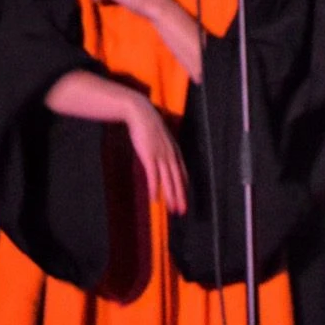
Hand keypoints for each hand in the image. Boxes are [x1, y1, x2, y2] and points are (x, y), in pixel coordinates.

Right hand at [123, 95, 188, 214]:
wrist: (141, 113)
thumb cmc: (148, 125)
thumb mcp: (159, 139)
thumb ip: (162, 149)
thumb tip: (160, 157)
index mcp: (174, 151)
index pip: (182, 173)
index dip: (183, 187)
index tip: (184, 199)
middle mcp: (170, 155)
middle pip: (177, 180)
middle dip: (180, 197)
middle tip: (182, 211)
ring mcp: (161, 156)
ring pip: (168, 181)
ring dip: (171, 197)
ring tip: (172, 210)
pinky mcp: (149, 156)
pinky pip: (153, 176)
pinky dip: (154, 188)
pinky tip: (154, 199)